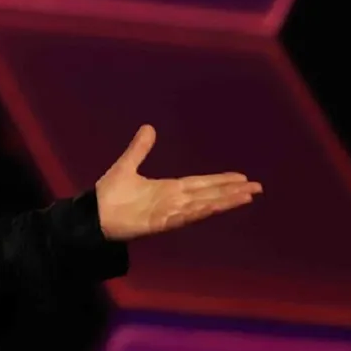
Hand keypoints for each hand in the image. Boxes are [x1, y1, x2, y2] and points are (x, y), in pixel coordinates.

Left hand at [95, 125, 261, 240]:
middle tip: (257, 188)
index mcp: (169, 188)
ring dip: (224, 201)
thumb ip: (140, 149)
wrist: (93, 215)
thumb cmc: (109, 194)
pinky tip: (214, 207)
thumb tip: (149, 127)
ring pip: (203, 205)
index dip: (221, 181)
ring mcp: (169, 212)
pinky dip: (200, 211)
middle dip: (232, 191)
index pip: (201, 183)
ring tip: (246, 197)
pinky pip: (184, 216)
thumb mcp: (127, 165)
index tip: (242, 178)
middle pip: (209, 194)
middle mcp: (174, 201)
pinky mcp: (160, 222)